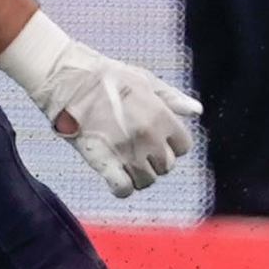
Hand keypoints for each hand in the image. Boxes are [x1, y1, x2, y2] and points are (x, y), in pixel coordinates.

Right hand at [0, 11, 200, 198]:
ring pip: (147, 181)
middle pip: (166, 166)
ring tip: (126, 163)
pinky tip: (116, 177)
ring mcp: (128, 153)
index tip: (159, 141)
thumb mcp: (147, 82)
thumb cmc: (108, 78)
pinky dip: (122, 188)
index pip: (183, 147)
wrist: (71, 80)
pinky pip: (123, 190)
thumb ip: (173, 99)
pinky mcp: (104, 163)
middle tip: (138, 151)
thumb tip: (197, 110)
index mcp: (162, 118)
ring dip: (139, 176)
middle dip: (155, 161)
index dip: (172, 146)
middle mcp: (150, 138)